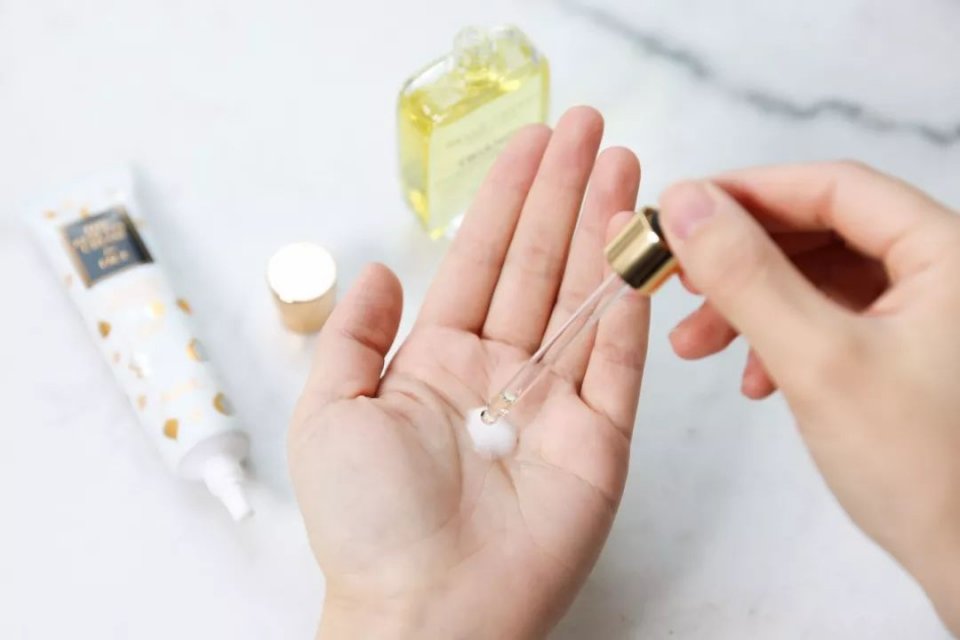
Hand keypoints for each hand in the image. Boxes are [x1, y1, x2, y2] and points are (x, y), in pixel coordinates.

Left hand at [289, 107, 649, 638]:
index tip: (534, 142)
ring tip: (625, 165)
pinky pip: (621, 359)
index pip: (480, 260)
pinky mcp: (602, 439)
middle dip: (564, 193)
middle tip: (592, 128)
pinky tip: (640, 244)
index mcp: (438, 361)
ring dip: (605, 229)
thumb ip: (356, 336)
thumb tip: (378, 272)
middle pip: (539, 264)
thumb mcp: (330, 413)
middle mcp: (501, 373)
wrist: (425, 609)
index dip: (507, 198)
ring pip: (584, 297)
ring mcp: (555, 402)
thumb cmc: (368, 523)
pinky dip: (631, 301)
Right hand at [660, 163, 959, 634]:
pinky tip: (752, 378)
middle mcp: (942, 272)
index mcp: (947, 252)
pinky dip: (779, 338)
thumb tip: (688, 205)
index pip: (835, 188)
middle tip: (679, 280)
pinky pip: (828, 319)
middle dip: (740, 259)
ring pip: (817, 278)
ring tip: (694, 344)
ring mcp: (924, 314)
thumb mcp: (819, 360)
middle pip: (821, 232)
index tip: (682, 212)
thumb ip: (749, 276)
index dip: (749, 193)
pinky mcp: (905, 351)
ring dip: (750, 304)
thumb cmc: (927, 471)